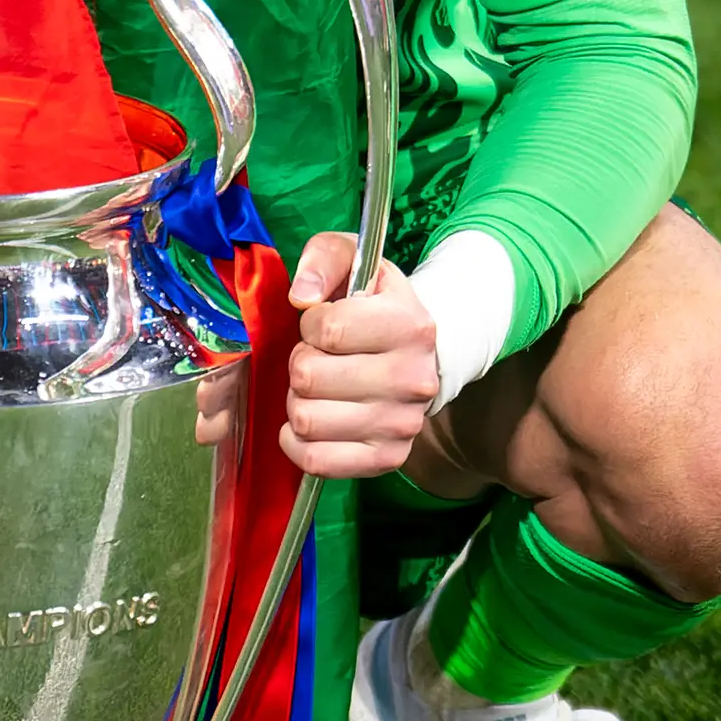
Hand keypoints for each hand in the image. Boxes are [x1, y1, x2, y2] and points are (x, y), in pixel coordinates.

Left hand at [279, 230, 438, 479]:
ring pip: (306, 419)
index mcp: (410, 325)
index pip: (326, 329)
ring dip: (298, 401)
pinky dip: (297, 442)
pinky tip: (309, 421)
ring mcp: (402, 424)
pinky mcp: (388, 458)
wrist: (423, 354)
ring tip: (319, 387)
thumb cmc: (377, 306)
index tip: (323, 324)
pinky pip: (317, 461)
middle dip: (301, 363)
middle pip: (309, 377)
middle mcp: (413, 378)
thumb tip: (301, 297)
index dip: (311, 324)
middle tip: (319, 357)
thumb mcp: (357, 263)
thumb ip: (323, 259)